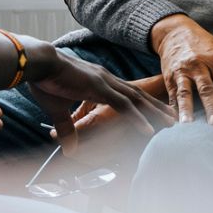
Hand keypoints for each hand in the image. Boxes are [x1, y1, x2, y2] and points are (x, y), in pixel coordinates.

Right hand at [21, 41, 173, 155]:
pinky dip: (137, 117)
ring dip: (154, 112)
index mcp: (100, 82)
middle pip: (138, 95)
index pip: (128, 94)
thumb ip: (68, 129)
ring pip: (136, 100)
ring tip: (170, 124)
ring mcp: (104, 82)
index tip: (157, 112)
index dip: (144, 103)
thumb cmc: (46, 81)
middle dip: (157, 107)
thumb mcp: (59, 110)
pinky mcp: (98, 87)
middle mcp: (106, 80)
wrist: (38, 63)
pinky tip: (148, 128)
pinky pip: (122, 105)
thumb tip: (69, 149)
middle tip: (174, 118)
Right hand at [149, 15, 212, 124]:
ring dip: (187, 108)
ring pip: (185, 91)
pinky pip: (172, 93)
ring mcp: (182, 70)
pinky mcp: (169, 75)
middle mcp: (198, 65)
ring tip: (188, 124)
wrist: (176, 32)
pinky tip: (174, 119)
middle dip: (211, 107)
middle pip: (206, 89)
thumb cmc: (205, 45)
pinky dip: (174, 106)